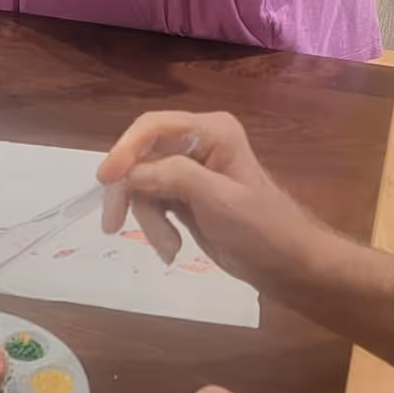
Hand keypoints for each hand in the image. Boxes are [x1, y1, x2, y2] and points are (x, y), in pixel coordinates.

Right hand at [96, 111, 332, 291]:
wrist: (286, 265)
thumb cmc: (261, 228)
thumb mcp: (219, 199)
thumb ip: (174, 177)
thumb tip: (130, 173)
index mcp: (211, 131)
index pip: (153, 127)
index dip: (125, 149)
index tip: (106, 180)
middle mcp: (197, 143)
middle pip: (141, 156)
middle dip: (132, 192)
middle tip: (113, 224)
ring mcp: (190, 170)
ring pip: (142, 183)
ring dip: (148, 217)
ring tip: (167, 247)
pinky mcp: (185, 196)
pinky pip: (152, 202)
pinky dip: (155, 225)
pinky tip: (170, 247)